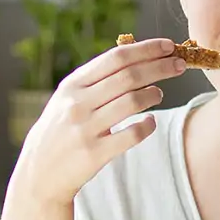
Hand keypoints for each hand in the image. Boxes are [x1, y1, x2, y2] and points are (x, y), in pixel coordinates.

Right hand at [15, 37, 185, 204]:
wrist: (40, 173)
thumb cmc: (61, 131)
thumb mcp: (68, 99)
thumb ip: (96, 80)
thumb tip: (136, 57)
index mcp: (72, 85)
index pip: (115, 58)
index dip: (146, 50)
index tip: (168, 46)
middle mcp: (78, 103)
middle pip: (128, 76)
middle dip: (159, 67)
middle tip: (180, 64)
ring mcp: (86, 128)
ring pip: (132, 102)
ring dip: (153, 94)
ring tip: (159, 93)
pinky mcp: (95, 153)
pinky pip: (132, 135)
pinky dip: (147, 126)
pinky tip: (151, 122)